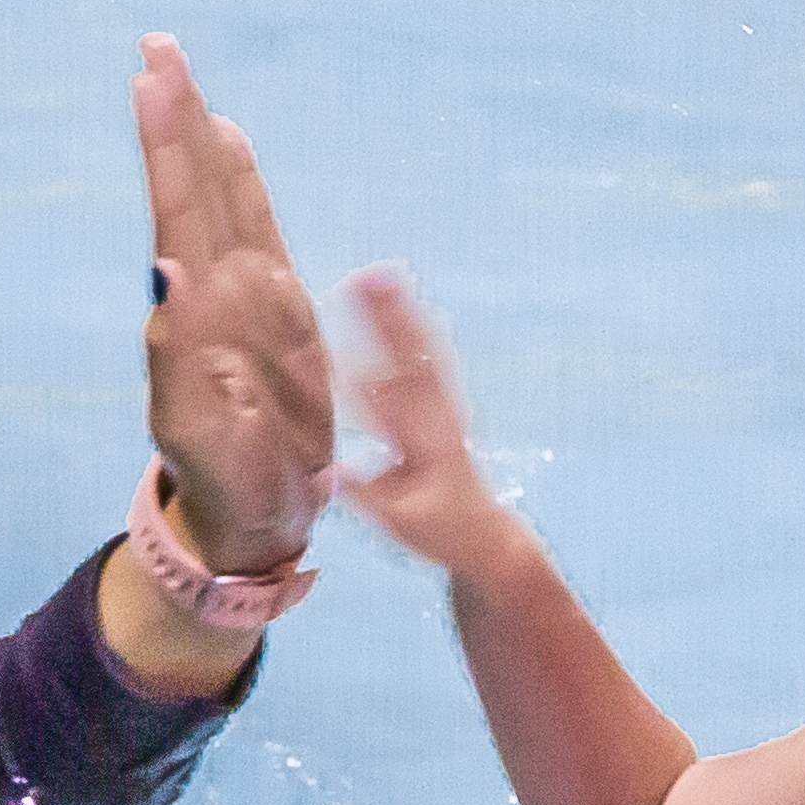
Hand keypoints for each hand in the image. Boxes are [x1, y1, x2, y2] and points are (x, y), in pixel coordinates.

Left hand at [135, 38, 329, 577]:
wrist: (255, 523)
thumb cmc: (226, 483)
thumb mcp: (199, 427)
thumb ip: (182, 353)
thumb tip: (166, 268)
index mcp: (197, 313)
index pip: (178, 210)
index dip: (167, 144)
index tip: (147, 79)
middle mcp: (222, 294)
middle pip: (198, 189)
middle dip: (177, 118)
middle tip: (155, 47)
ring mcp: (250, 301)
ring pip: (225, 201)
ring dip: (200, 139)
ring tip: (179, 81)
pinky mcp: (284, 316)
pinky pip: (259, 232)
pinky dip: (242, 184)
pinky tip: (227, 145)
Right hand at [335, 266, 525, 572]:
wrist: (484, 531)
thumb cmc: (438, 530)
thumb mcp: (399, 522)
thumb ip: (365, 494)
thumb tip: (325, 469)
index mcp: (423, 444)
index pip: (382, 399)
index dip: (351, 371)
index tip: (320, 347)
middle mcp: (435, 416)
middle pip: (406, 358)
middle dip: (385, 318)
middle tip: (361, 277)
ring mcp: (442, 405)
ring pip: (420, 350)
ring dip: (398, 312)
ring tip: (378, 273)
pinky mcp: (443, 403)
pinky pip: (430, 357)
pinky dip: (417, 326)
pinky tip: (404, 300)